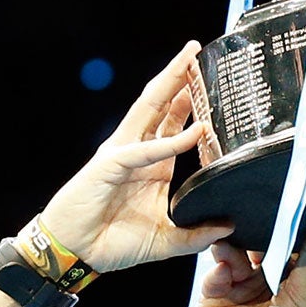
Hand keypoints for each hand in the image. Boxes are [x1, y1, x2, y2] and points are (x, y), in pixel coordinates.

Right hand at [38, 42, 231, 272]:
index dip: (191, 104)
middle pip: (161, 106)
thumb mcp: (166, 241)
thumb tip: (229, 227)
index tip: (214, 86)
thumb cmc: (112, 242)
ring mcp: (122, 154)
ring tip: (188, 60)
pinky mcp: (109, 166)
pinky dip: (169, 142)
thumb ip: (197, 234)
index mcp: (153, 165)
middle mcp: (138, 152)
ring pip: (149, 110)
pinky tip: (191, 132)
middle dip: (179, 77)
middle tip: (199, 53)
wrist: (76, 254)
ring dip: (169, 85)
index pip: (174, 125)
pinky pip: (143, 151)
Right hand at [198, 227, 305, 306]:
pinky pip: (213, 276)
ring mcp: (237, 287)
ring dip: (229, 248)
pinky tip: (224, 269)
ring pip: (230, 257)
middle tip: (246, 219)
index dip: (276, 228)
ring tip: (230, 241)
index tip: (274, 209)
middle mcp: (260, 278)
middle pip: (250, 246)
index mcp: (285, 275)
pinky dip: (217, 269)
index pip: (278, 243)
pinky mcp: (214, 298)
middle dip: (247, 234)